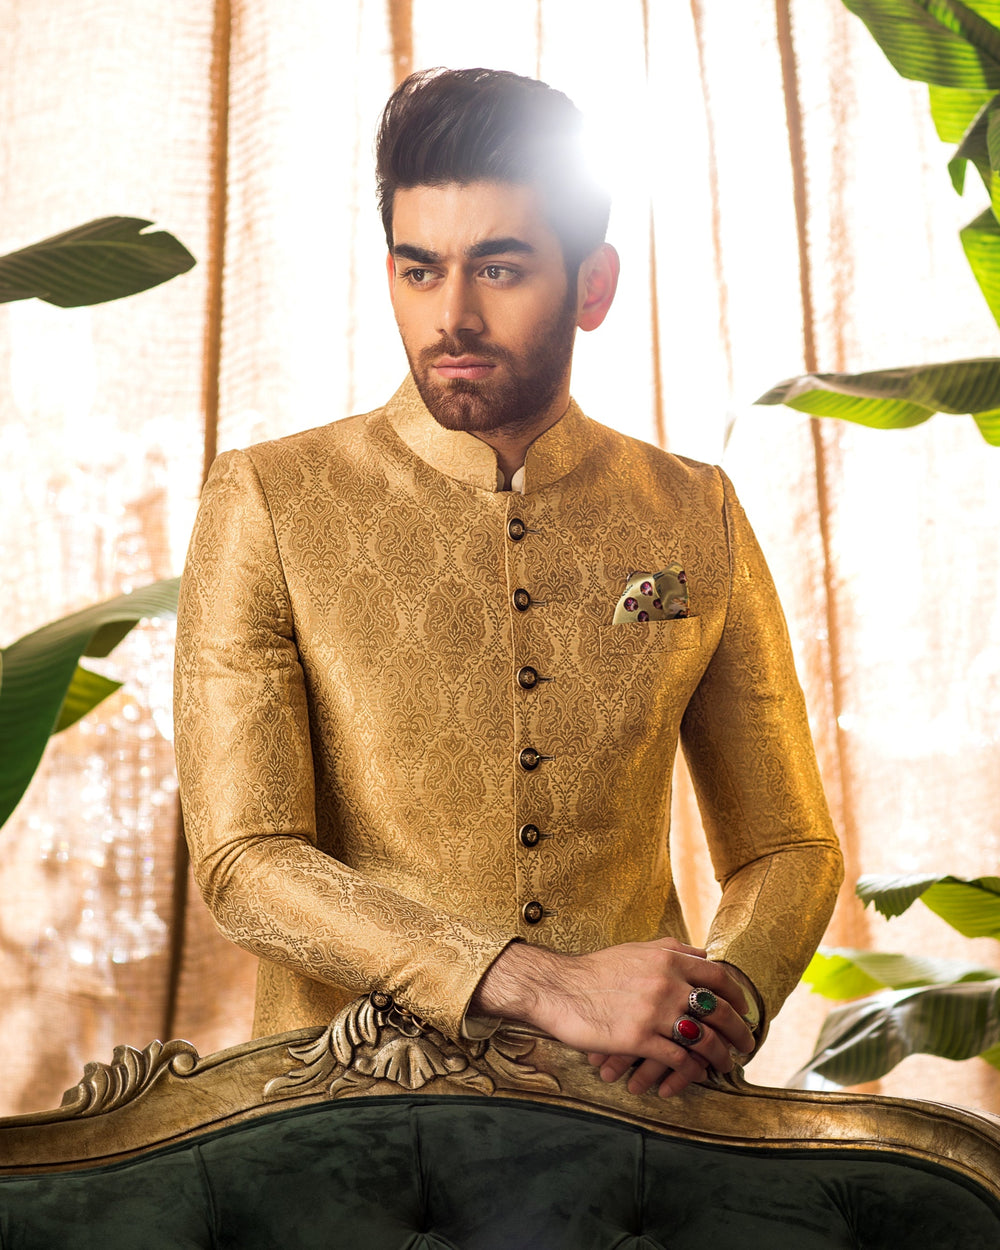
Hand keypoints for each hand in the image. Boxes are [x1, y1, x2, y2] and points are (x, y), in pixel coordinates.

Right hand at [470, 936, 755, 1097]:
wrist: (558, 987)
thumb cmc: (596, 970)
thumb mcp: (637, 950)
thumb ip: (672, 949)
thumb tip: (703, 953)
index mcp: (668, 959)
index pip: (720, 977)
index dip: (739, 997)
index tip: (745, 1010)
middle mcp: (667, 982)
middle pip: (720, 1011)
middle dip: (740, 1031)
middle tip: (747, 1045)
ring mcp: (654, 1011)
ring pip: (704, 1039)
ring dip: (720, 1056)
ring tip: (725, 1065)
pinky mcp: (638, 1038)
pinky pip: (678, 1059)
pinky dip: (692, 1070)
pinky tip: (696, 1074)